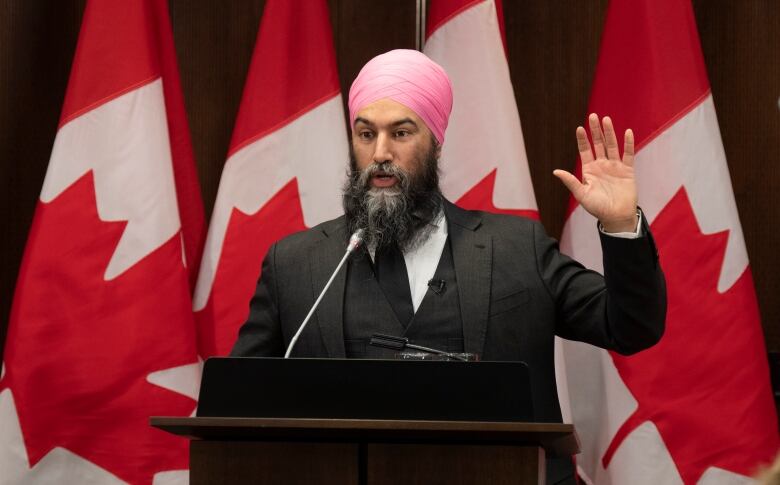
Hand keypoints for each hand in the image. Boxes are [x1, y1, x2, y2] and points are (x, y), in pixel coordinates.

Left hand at [553, 113, 637, 232]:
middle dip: (595, 130)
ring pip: (611, 146)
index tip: (579, 128)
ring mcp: (615, 166)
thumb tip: (555, 171)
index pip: (585, 151)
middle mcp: (602, 165)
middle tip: (592, 116)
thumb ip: (570, 181)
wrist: (616, 216)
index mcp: (589, 170)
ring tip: (606, 119)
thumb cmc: (597, 207)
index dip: (582, 140)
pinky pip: (628, 154)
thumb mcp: (581, 194)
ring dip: (609, 133)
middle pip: (598, 144)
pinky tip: (627, 132)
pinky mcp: (627, 170)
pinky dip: (628, 143)